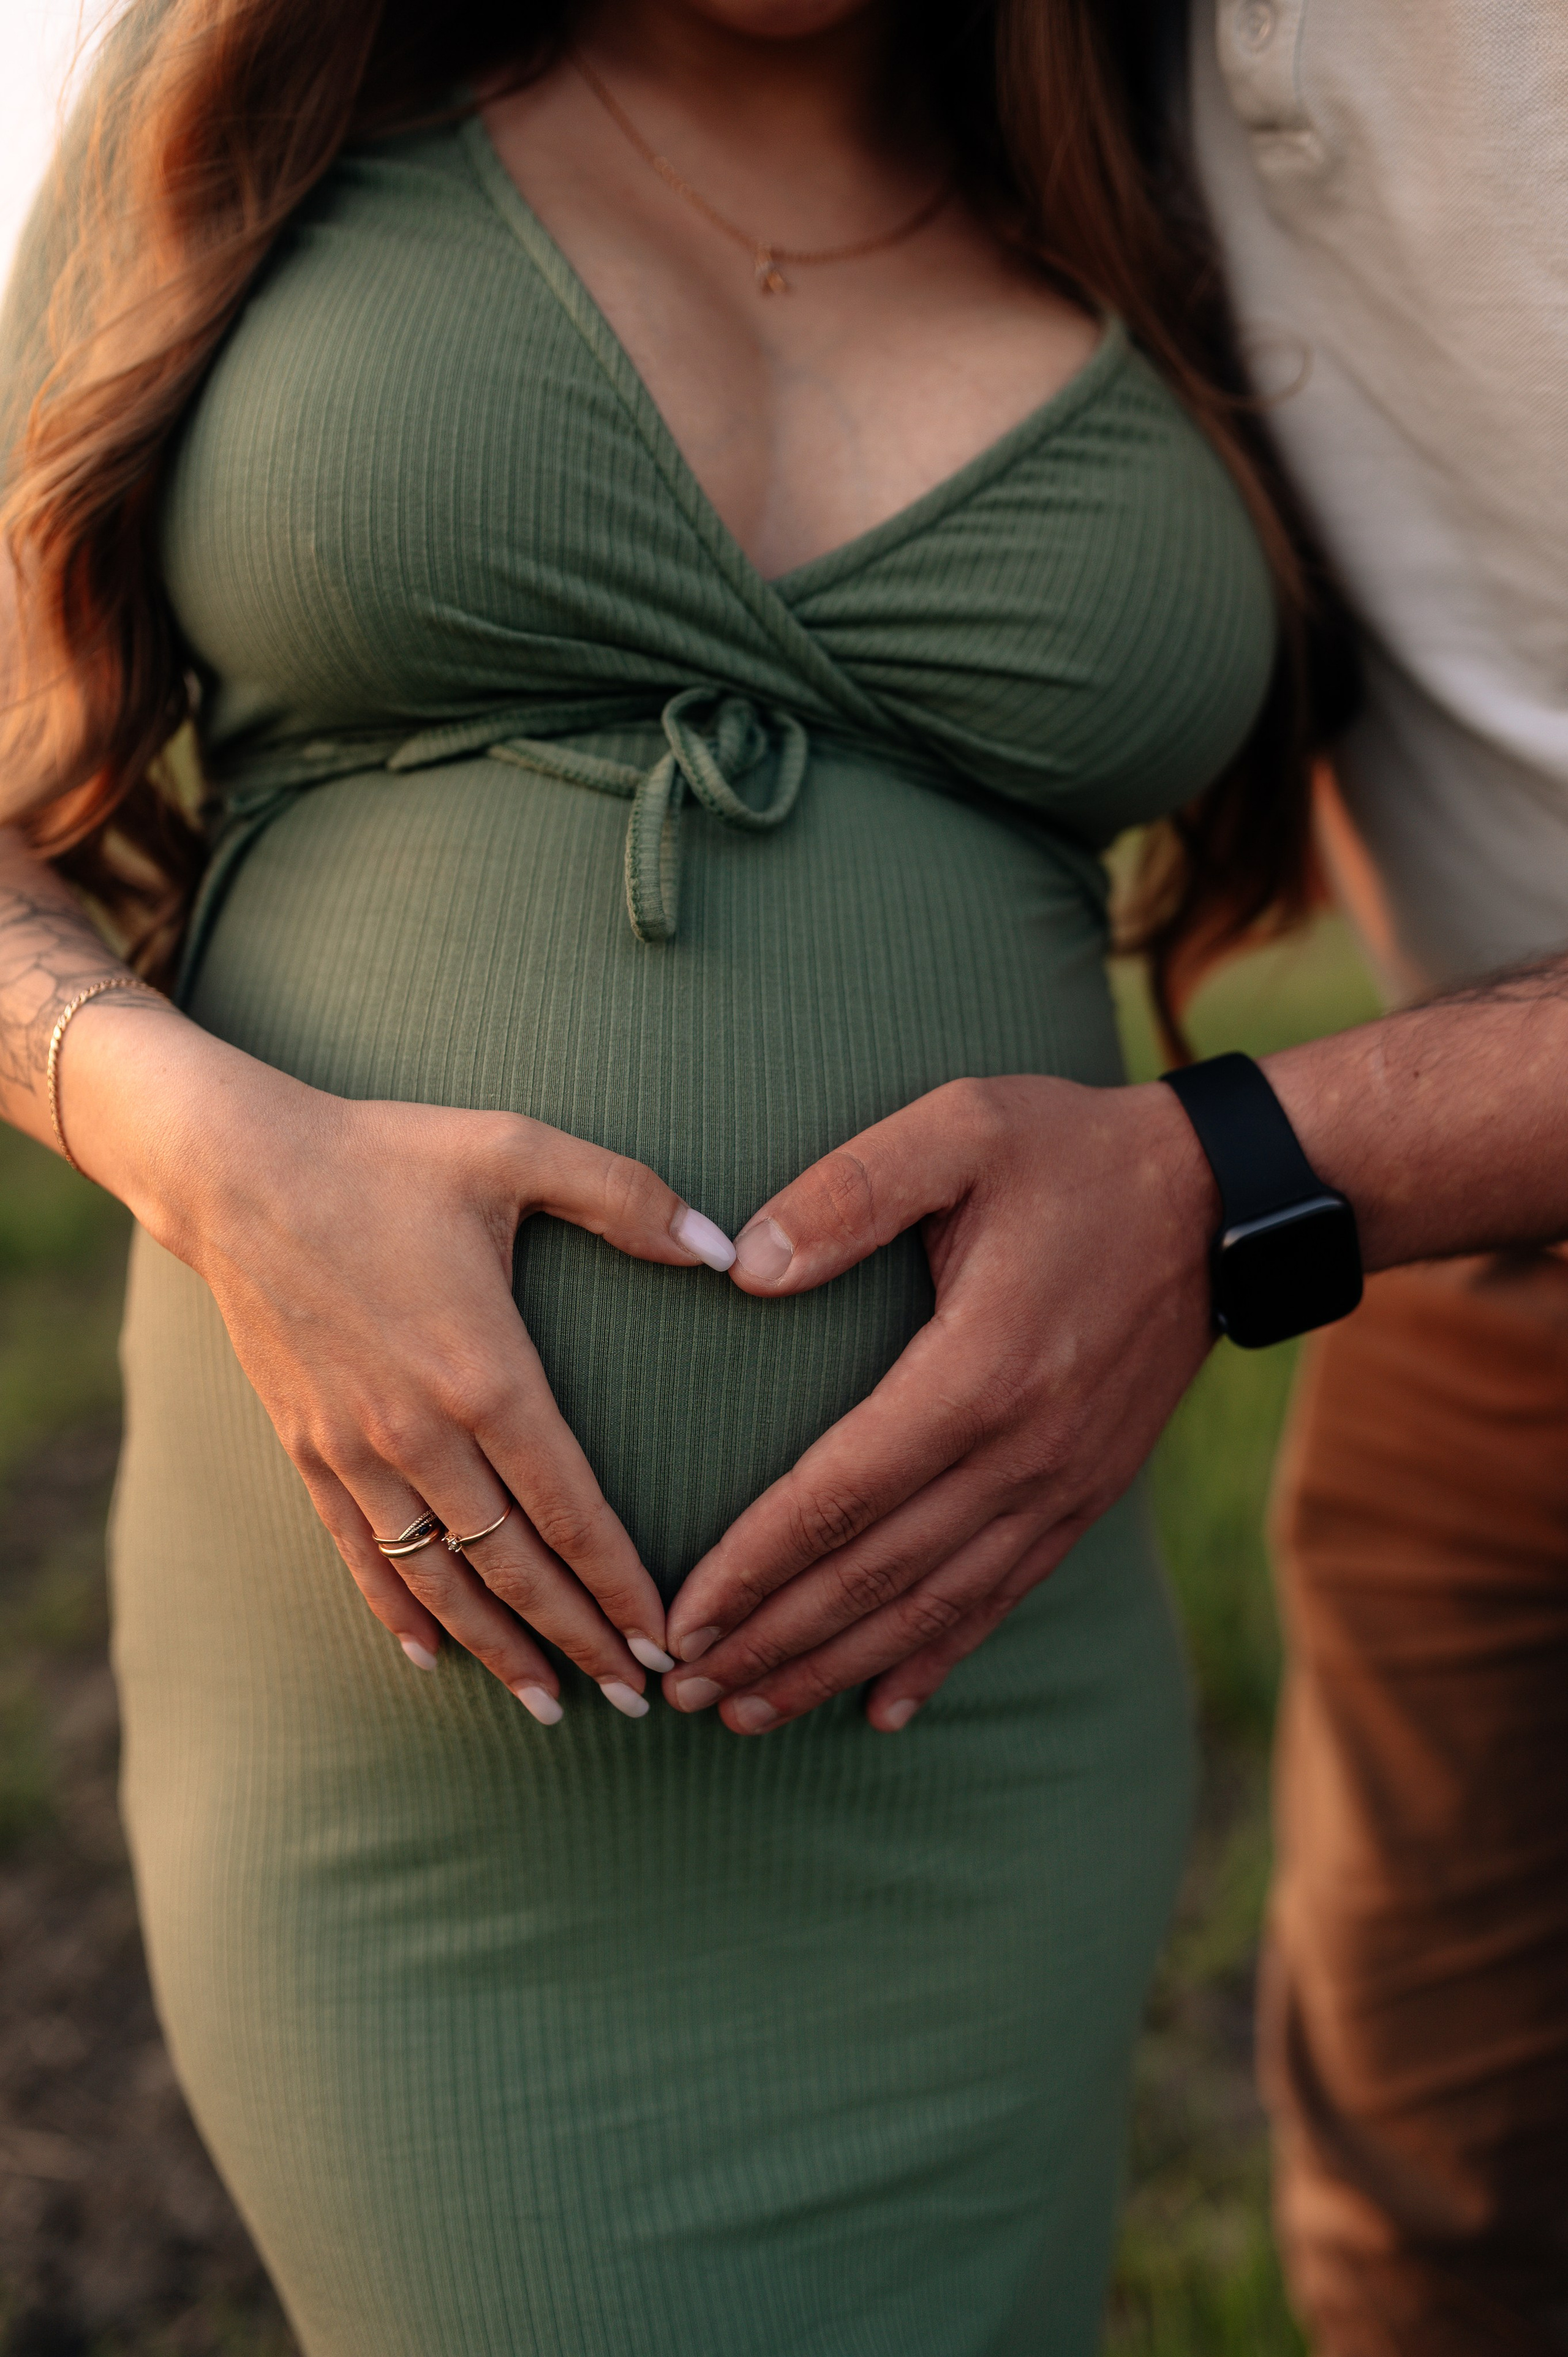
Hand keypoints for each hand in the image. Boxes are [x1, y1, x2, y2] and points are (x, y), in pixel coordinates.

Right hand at [66, 1004, 734, 1722]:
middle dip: (579, 1639)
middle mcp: (420, 1433)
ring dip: (499, 1649)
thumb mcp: (515, 1149)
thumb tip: (725, 1247)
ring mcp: (355, 1451)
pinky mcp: (306, 1451)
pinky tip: (431, 1657)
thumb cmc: (385, 1154)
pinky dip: (398, 1614)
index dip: (622, 1585)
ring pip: (440, 1580)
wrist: (235, 1171)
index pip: (571, 1509)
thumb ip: (628, 1197)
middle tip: (637, 1699)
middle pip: (514, 1566)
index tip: (667, 1641)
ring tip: (552, 1705)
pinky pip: (361, 1555)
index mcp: (485, 1371)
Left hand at [660, 1074, 1217, 1733]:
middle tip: (685, 1688)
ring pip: (931, 1606)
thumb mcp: (961, 1128)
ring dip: (835, 1667)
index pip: (839, 1496)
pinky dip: (937, 1658)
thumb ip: (848, 1191)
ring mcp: (1061, 1484)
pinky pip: (1001, 1597)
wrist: (1221, 1200)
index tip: (679, 1618)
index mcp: (978, 1369)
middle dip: (772, 1640)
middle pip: (874, 1575)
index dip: (753, 1566)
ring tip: (750, 1714)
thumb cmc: (1072, 1153)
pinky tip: (883, 1708)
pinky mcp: (1086, 1495)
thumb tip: (743, 1266)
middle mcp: (1022, 1450)